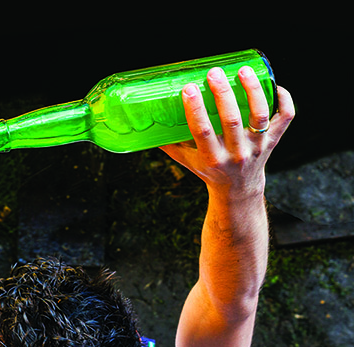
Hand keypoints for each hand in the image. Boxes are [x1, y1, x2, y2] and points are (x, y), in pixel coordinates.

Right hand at [160, 66, 294, 199]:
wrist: (238, 190)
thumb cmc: (208, 170)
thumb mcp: (187, 161)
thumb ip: (169, 143)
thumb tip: (148, 121)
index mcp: (212, 159)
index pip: (203, 132)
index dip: (195, 109)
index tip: (189, 88)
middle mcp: (236, 153)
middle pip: (232, 120)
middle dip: (223, 94)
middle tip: (214, 73)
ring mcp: (257, 147)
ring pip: (259, 116)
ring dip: (253, 91)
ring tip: (243, 70)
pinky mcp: (273, 141)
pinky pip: (285, 118)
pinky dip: (284, 100)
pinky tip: (275, 85)